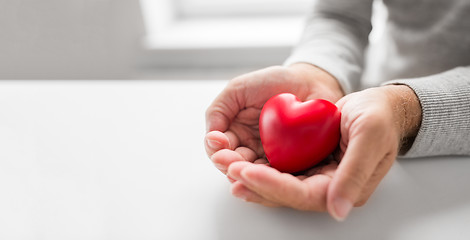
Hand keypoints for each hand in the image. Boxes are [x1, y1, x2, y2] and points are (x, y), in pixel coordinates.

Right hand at [205, 63, 343, 174]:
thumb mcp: (237, 91)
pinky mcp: (292, 165)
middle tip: (231, 162)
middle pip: (235, 168)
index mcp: (234, 136)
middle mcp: (250, 151)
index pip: (219, 151)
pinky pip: (282, 176)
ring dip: (250, 176)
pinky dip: (275, 177)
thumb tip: (210, 138)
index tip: (220, 142)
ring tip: (247, 170)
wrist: (309, 82)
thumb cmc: (272, 83)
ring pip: (256, 176)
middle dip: (230, 166)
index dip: (217, 150)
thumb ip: (218, 111)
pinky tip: (271, 174)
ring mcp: (270, 160)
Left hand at [226, 85, 421, 220]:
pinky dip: (260, 168)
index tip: (247, 172)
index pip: (301, 195)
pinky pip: (280, 171)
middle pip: (284, 194)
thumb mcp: (369, 137)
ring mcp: (317, 177)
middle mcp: (328, 188)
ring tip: (227, 167)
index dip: (272, 186)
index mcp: (344, 188)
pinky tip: (242, 162)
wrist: (382, 108)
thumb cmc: (379, 118)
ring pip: (278, 185)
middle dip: (254, 183)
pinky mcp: (309, 166)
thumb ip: (354, 174)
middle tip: (228, 168)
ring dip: (251, 178)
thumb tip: (337, 210)